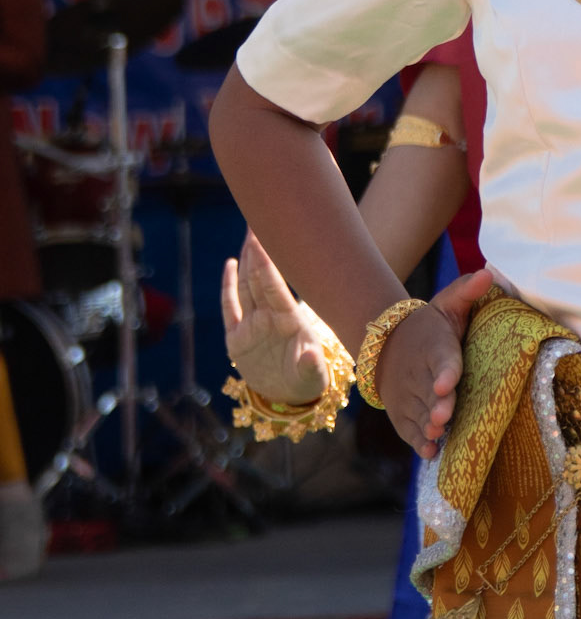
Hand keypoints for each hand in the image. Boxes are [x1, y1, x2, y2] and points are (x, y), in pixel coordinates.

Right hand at [221, 230, 332, 404]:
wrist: (291, 397)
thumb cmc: (308, 380)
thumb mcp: (313, 376)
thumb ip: (311, 366)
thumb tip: (312, 357)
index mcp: (288, 321)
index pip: (275, 286)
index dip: (268, 264)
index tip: (265, 238)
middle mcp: (268, 318)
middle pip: (259, 278)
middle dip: (258, 251)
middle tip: (256, 221)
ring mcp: (252, 326)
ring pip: (246, 287)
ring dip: (246, 261)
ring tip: (249, 234)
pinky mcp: (237, 339)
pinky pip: (230, 308)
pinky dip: (228, 287)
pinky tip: (230, 264)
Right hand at [375, 268, 492, 458]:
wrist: (386, 345)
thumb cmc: (429, 327)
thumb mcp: (446, 304)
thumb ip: (466, 291)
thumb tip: (488, 272)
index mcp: (434, 346)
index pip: (441, 358)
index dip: (444, 372)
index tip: (446, 383)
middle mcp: (418, 374)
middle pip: (428, 392)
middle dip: (436, 404)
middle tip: (444, 415)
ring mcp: (408, 397)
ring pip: (419, 412)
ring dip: (428, 424)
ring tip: (438, 431)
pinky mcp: (402, 415)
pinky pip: (409, 430)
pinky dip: (418, 442)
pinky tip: (430, 451)